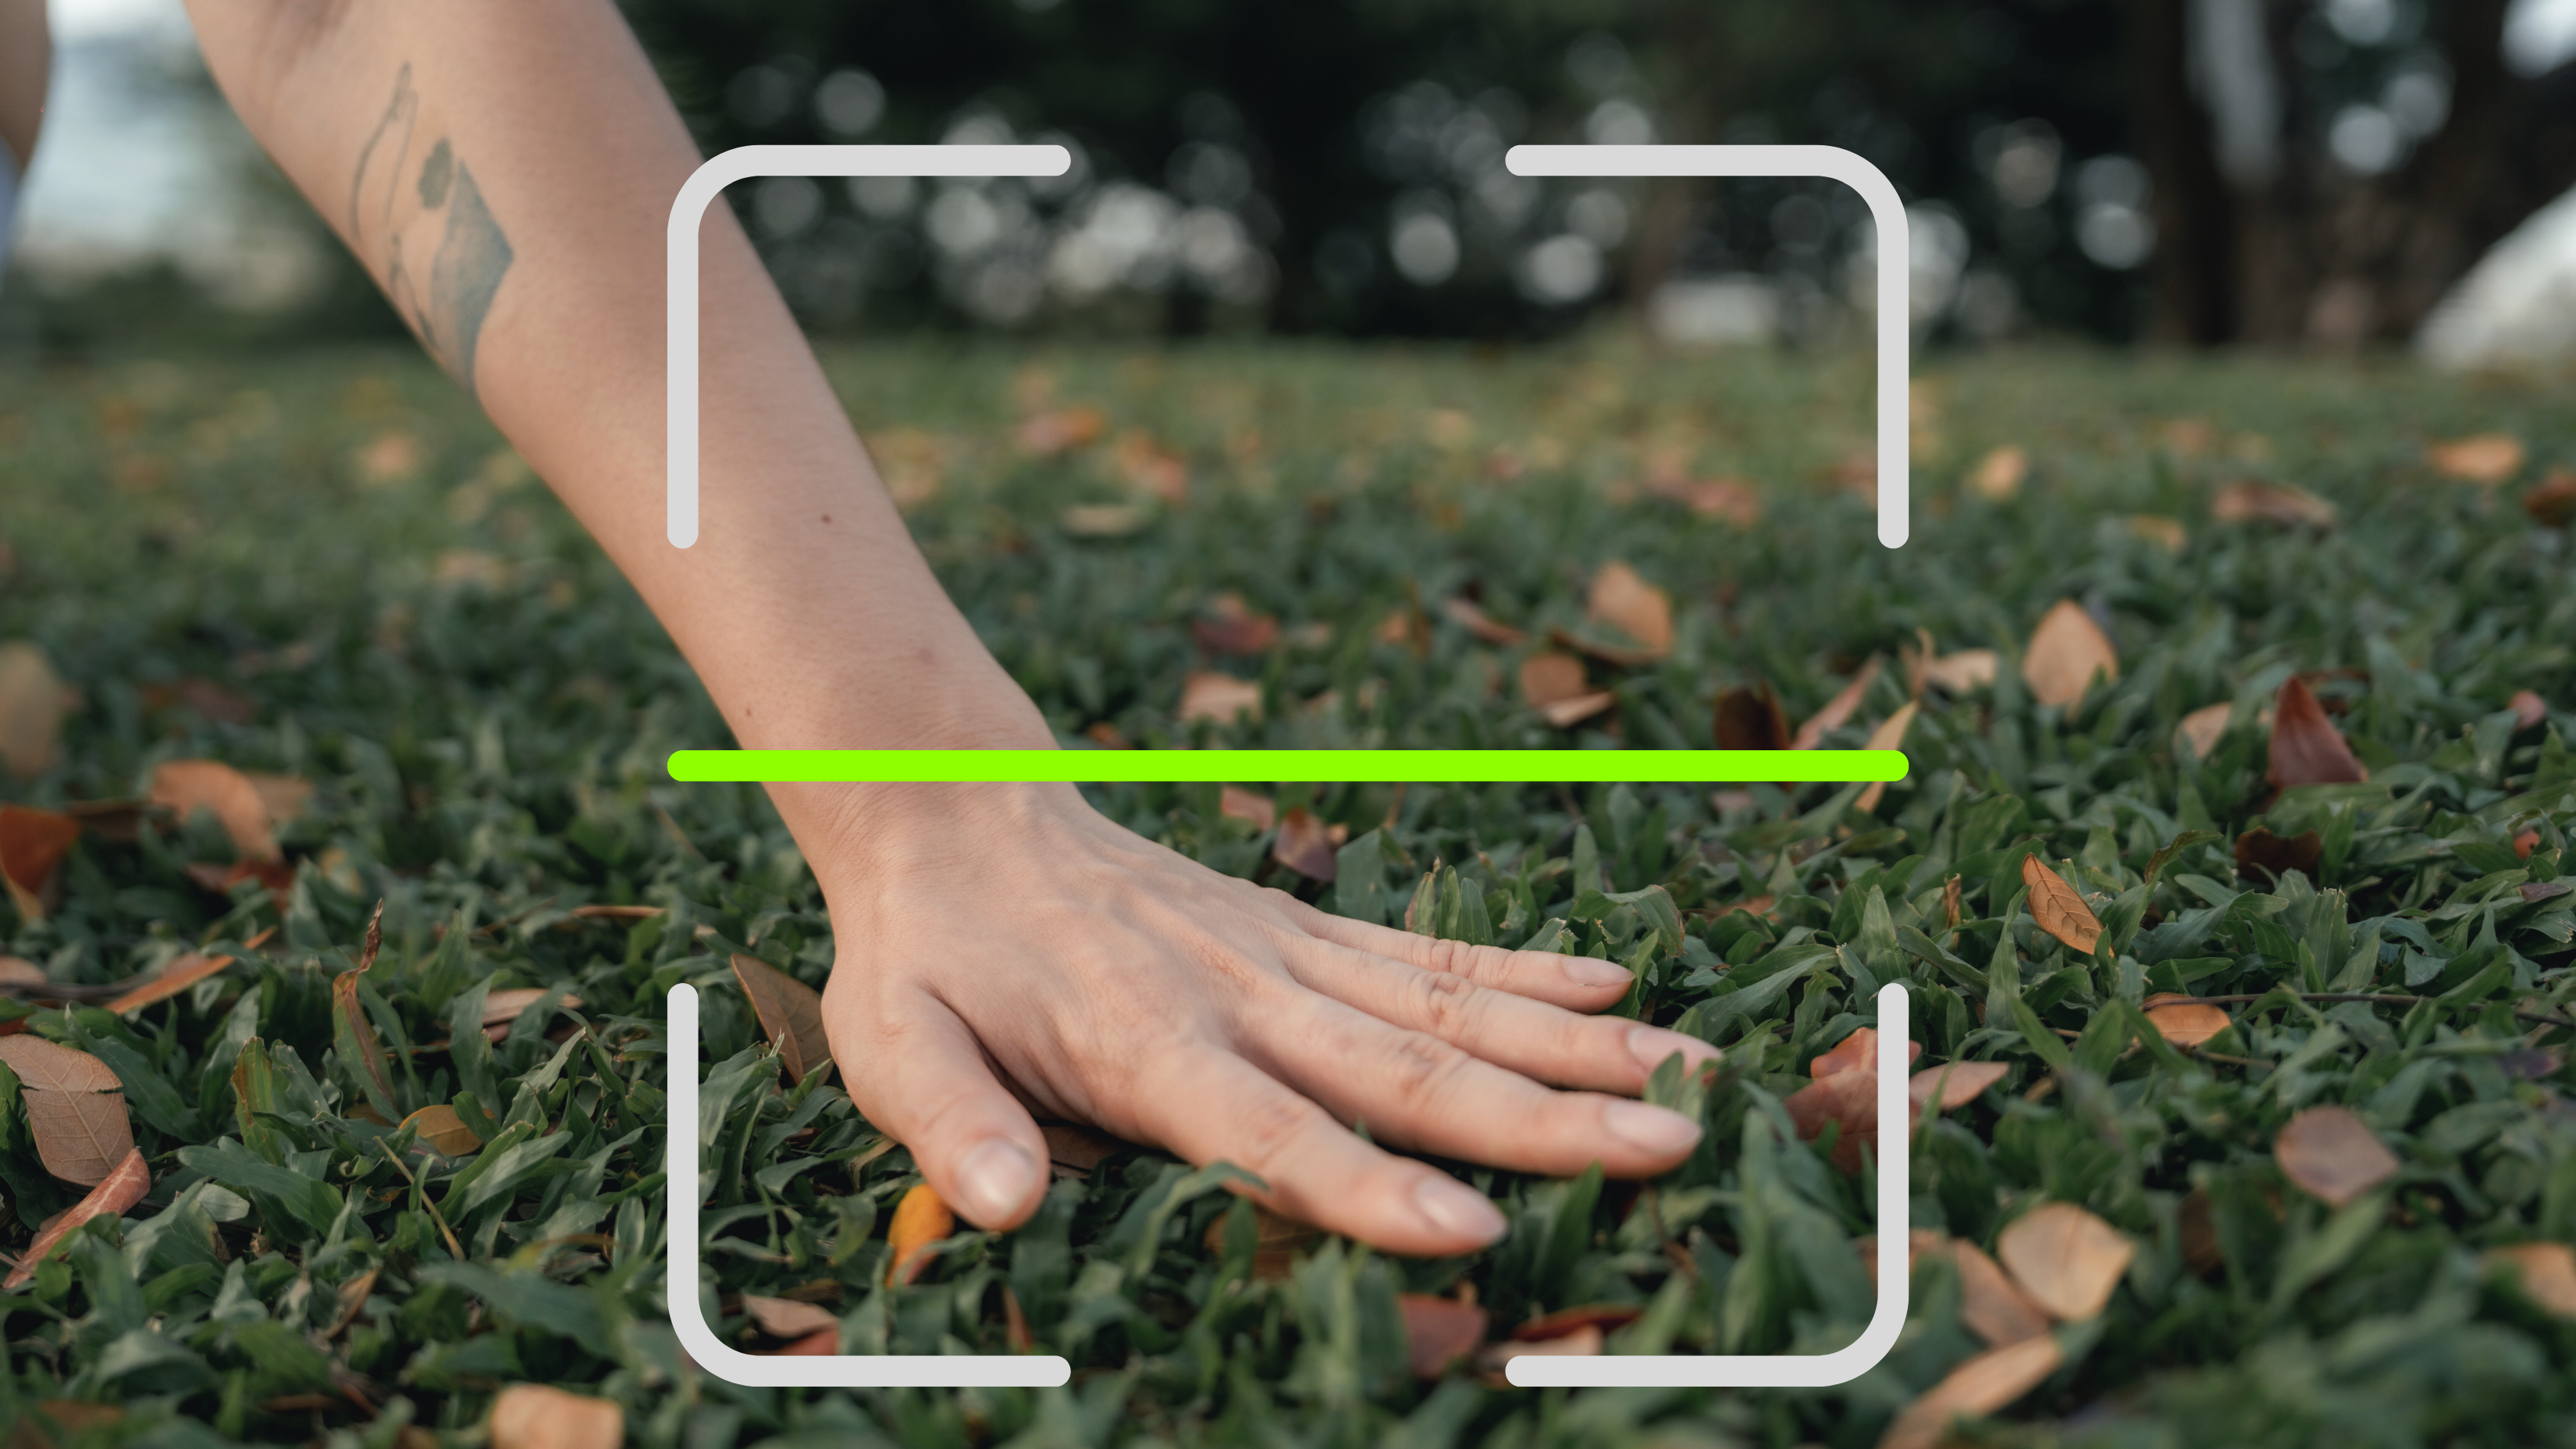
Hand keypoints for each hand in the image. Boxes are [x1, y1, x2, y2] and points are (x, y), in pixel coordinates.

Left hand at [810, 780, 1720, 1255]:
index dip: (1366, 1187)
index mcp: (1149, 1042)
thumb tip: (998, 1208)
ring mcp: (1285, 955)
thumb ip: (954, 1121)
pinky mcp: (1303, 928)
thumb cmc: (929, 957)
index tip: (1467, 1230)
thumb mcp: (895, 1042)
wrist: (961, 813)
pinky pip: (1426, 953)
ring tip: (1690, 1075)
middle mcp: (1242, 995)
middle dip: (1542, 1117)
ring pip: (1448, 1006)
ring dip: (1572, 1047)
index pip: (1272, 1130)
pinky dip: (1525, 972)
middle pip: (1406, 1067)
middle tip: (1668, 1147)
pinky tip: (1618, 993)